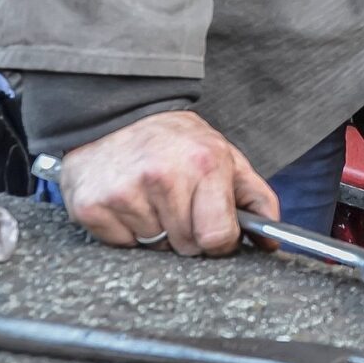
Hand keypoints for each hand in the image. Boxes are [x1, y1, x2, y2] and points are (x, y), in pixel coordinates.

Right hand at [57, 110, 278, 255]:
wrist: (116, 114)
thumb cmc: (175, 140)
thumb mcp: (224, 156)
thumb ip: (254, 198)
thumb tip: (272, 241)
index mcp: (204, 164)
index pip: (218, 237)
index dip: (220, 242)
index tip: (214, 231)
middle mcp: (163, 177)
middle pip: (186, 247)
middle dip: (187, 234)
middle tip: (177, 204)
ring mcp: (124, 192)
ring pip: (153, 247)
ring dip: (155, 231)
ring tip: (150, 198)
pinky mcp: (91, 206)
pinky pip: (120, 245)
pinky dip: (125, 231)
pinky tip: (127, 201)